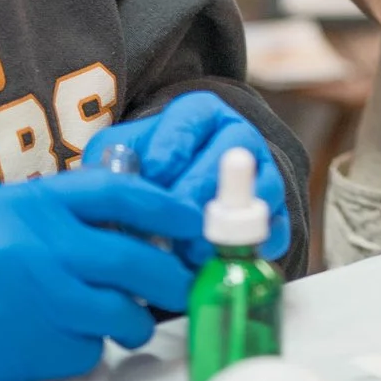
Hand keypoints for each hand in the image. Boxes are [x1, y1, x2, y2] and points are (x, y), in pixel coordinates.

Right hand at [0, 171, 199, 380]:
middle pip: (137, 259)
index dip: (166, 206)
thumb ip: (43, 214)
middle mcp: (44, 250)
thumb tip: (100, 221)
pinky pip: (86, 351)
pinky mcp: (33, 354)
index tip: (190, 218)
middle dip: (171, 273)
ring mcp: (42, 304)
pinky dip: (88, 349)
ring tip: (129, 320)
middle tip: (183, 280)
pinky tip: (66, 342)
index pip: (122, 193)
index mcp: (29, 205)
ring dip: (134, 319)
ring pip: (122, 313)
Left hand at [84, 91, 291, 262]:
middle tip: (172, 223)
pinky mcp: (276, 216)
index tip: (151, 179)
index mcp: (199, 113)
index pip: (187, 125)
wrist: (184, 190)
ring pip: (258, 193)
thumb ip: (112, 165)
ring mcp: (262, 175)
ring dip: (225, 225)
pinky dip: (249, 251)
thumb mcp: (122, 154)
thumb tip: (104, 193)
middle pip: (227, 158)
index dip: (169, 153)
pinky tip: (217, 267)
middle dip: (197, 193)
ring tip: (191, 253)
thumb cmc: (146, 169)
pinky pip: (274, 232)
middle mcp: (238, 136)